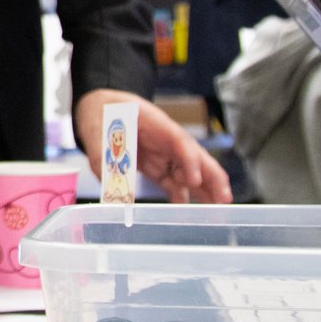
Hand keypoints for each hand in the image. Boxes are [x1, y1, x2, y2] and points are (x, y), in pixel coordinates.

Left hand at [73, 89, 232, 204]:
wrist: (102, 108)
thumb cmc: (104, 114)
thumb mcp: (96, 130)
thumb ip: (103, 154)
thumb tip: (108, 180)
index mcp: (156, 126)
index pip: (180, 142)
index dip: (190, 161)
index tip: (195, 180)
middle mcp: (167, 141)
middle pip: (196, 159)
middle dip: (212, 178)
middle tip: (224, 199)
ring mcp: (165, 155)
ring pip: (190, 174)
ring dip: (204, 192)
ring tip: (216, 213)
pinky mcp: (158, 167)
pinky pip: (174, 184)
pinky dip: (182, 197)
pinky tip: (187, 213)